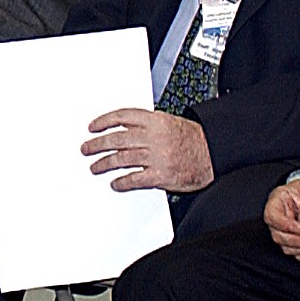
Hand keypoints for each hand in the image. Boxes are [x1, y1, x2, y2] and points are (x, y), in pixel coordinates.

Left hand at [84, 109, 214, 193]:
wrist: (213, 153)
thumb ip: (146, 124)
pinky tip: (115, 183)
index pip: (122, 117)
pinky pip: (136, 179)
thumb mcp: (169, 122)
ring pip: (122, 158)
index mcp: (155, 121)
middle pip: (117, 139)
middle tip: (86, 149)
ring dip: (105, 163)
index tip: (92, 127)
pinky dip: (122, 182)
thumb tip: (122, 127)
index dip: (104, 121)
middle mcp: (154, 137)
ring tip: (95, 167)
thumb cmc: (193, 138)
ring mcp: (157, 156)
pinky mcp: (162, 175)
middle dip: (98, 144)